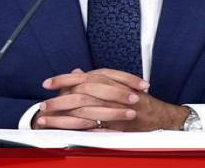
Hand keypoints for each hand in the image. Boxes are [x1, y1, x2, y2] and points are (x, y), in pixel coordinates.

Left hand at [33, 68, 187, 131]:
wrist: (161, 116)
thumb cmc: (139, 100)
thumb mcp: (117, 84)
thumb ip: (95, 79)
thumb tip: (75, 72)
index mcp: (109, 80)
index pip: (82, 77)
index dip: (62, 80)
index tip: (46, 83)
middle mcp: (112, 91)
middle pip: (79, 94)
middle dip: (58, 100)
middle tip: (43, 105)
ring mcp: (114, 108)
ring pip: (83, 110)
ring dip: (62, 116)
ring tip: (46, 119)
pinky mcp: (116, 124)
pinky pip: (93, 126)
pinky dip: (76, 129)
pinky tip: (63, 131)